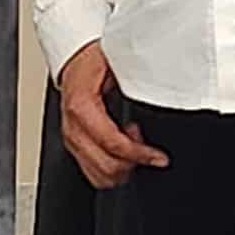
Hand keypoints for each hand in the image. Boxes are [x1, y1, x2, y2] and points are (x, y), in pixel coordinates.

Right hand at [58, 42, 163, 190]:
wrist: (75, 59)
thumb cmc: (95, 60)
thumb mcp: (119, 63)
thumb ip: (138, 82)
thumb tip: (163, 92)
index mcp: (81, 106)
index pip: (113, 143)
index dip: (140, 155)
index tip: (159, 158)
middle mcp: (72, 126)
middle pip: (105, 166)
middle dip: (133, 162)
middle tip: (147, 146)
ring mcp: (71, 138)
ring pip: (98, 175)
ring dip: (122, 166)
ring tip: (133, 144)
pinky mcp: (74, 144)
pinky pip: (92, 171)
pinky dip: (111, 167)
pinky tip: (121, 148)